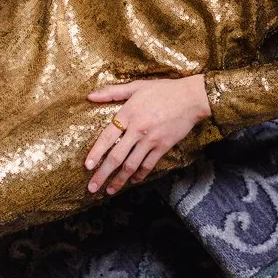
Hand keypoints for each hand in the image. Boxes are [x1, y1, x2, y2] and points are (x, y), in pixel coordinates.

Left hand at [84, 76, 210, 193]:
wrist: (190, 98)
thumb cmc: (163, 90)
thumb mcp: (136, 86)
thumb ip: (112, 92)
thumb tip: (90, 96)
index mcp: (128, 114)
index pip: (106, 138)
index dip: (96, 154)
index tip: (87, 166)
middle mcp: (137, 130)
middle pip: (116, 157)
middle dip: (102, 174)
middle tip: (92, 187)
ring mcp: (150, 140)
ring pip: (131, 165)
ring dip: (119, 180)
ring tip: (109, 191)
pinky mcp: (163, 147)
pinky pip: (148, 165)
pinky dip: (140, 175)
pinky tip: (133, 181)